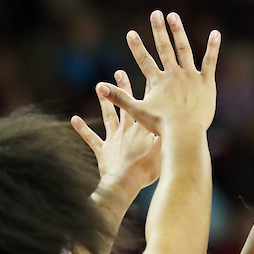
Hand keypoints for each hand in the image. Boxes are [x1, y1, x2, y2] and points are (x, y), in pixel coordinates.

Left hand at [72, 69, 161, 195]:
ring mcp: (113, 140)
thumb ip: (168, 135)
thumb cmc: (147, 168)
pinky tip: (74, 119)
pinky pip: (91, 138)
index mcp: (143, 129)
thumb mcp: (164, 151)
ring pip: (108, 117)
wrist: (126, 181)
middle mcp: (127, 130)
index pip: (146, 105)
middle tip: (119, 72)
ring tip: (98, 87)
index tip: (148, 73)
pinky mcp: (103, 151)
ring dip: (104, 102)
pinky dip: (82, 129)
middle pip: (125, 105)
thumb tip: (179, 122)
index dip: (148, 90)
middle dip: (123, 87)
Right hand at [98, 11, 219, 134]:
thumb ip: (119, 97)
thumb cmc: (162, 125)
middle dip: (158, 30)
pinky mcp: (206, 82)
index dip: (137, 47)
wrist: (185, 132)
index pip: (145, 60)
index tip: (131, 33)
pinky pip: (210, 62)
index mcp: (158, 81)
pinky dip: (212, 47)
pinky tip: (215, 34)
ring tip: (173, 16)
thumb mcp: (137, 111)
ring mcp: (190, 76)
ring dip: (178, 32)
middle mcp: (173, 74)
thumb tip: (99, 87)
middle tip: (155, 14)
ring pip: (184, 49)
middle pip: (164, 48)